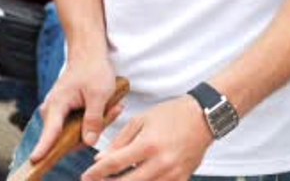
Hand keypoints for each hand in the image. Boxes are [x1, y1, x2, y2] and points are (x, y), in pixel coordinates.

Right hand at [30, 55, 120, 163]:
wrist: (88, 55)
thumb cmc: (93, 70)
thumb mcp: (99, 94)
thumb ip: (94, 119)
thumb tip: (88, 142)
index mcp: (58, 105)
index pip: (50, 131)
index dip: (44, 147)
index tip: (35, 160)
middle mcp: (53, 111)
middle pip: (67, 137)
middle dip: (91, 130)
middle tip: (112, 111)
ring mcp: (58, 113)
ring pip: (76, 132)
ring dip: (97, 123)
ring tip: (113, 106)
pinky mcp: (65, 114)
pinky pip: (79, 125)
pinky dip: (95, 119)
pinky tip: (110, 107)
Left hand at [81, 95, 212, 180]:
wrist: (204, 117)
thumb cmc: (171, 115)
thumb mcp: (141, 121)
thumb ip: (120, 142)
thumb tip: (100, 160)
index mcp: (148, 144)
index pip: (115, 164)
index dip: (97, 173)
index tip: (85, 177)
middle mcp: (161, 162)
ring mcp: (173, 174)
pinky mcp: (182, 179)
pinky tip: (137, 179)